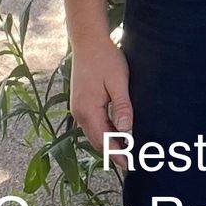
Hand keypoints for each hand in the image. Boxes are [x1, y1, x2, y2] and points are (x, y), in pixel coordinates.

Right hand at [69, 36, 132, 153]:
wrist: (87, 41)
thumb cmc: (104, 58)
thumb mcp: (118, 82)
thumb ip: (122, 107)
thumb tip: (125, 130)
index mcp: (88, 110)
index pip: (103, 140)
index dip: (116, 154)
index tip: (128, 164)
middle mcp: (79, 112)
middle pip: (96, 140)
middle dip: (111, 152)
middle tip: (129, 161)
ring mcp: (77, 107)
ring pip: (93, 133)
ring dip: (107, 142)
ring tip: (124, 149)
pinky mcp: (80, 102)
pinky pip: (91, 123)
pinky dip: (103, 131)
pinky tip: (115, 131)